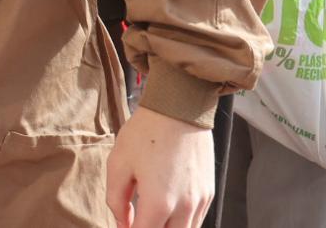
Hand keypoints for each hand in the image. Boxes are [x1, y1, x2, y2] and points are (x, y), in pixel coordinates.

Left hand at [105, 106, 213, 227]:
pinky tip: (167, 212)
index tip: (123, 227)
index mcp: (159, 202)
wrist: (179, 109)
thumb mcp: (118, 163)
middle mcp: (184, 207)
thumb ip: (116, 199)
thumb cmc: (147, 132)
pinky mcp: (209, 193)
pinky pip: (196, 220)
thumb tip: (121, 222)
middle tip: (136, 221)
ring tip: (150, 217)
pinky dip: (181, 223)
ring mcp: (200, 201)